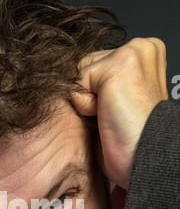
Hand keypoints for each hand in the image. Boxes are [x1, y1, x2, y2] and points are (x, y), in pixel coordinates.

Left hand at [72, 38, 168, 188]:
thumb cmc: (129, 140)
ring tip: (112, 116)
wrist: (141, 159)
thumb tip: (65, 77)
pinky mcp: (120, 64)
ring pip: (79, 73)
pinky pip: (77, 83)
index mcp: (144, 55)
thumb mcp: (112, 102)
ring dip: (87, 102)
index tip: (114, 110)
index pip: (93, 63)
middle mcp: (141, 49)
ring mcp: (132, 53)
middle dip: (89, 95)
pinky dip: (85, 107)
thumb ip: (98, 82)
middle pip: (84, 65)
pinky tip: (108, 115)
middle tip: (113, 116)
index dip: (93, 93)